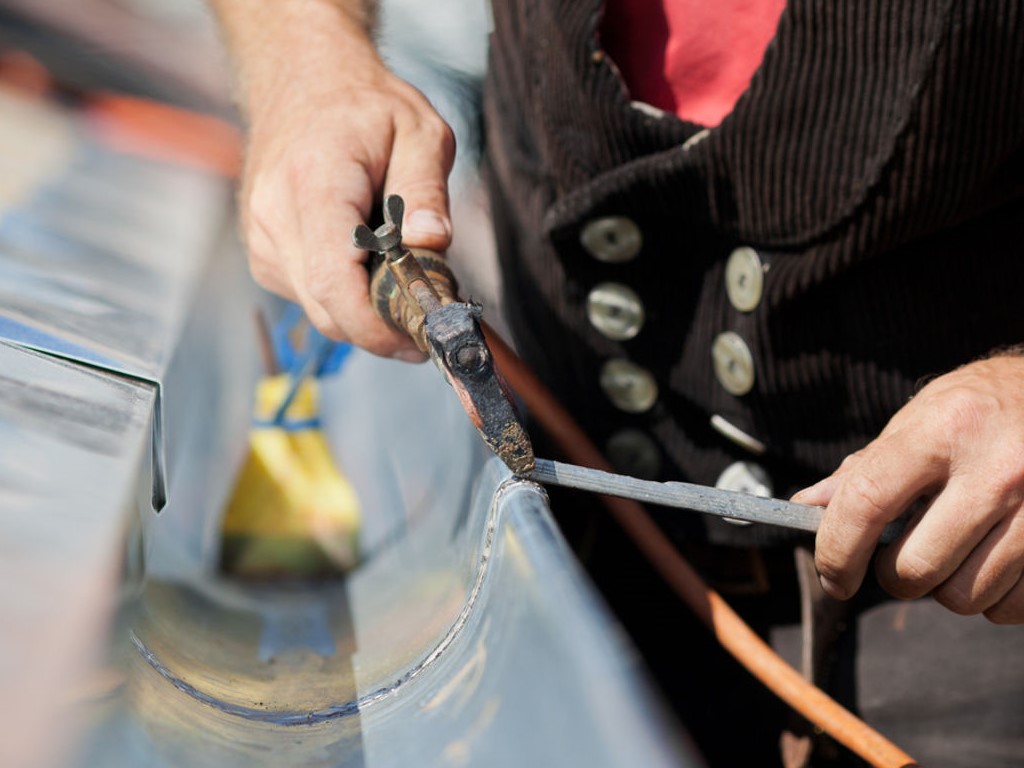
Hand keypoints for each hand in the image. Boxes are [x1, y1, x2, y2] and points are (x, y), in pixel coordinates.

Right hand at [223, 0, 454, 359]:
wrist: (302, 80)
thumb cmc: (365, 106)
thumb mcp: (420, 132)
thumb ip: (427, 191)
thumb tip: (432, 245)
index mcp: (312, 184)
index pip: (332, 282)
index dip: (375, 326)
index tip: (417, 339)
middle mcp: (274, 217)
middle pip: (326, 309)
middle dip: (380, 328)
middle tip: (427, 318)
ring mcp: (262, 239)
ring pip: (318, 310)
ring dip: (365, 312)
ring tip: (399, 274)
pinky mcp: (264, 254)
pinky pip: (309, 297)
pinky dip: (345, 296)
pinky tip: (366, 262)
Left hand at [793, 354, 1023, 623]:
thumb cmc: (983, 409)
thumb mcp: (922, 418)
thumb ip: (868, 466)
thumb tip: (806, 507)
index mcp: (943, 430)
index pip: (868, 502)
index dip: (837, 551)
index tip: (834, 578)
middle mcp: (996, 468)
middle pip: (915, 567)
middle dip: (893, 576)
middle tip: (900, 557)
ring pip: (964, 596)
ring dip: (945, 587)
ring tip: (953, 550)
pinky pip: (1011, 607)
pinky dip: (992, 598)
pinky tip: (991, 561)